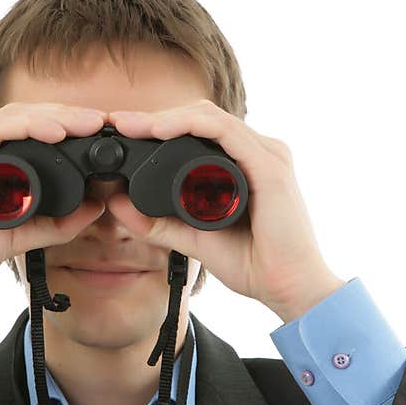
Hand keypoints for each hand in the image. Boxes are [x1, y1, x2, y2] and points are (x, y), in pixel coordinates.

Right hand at [0, 102, 107, 319]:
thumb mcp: (15, 237)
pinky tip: (56, 133)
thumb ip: (53, 224)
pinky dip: (27, 128)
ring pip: (11, 118)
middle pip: (21, 116)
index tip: (100, 133)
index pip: (23, 128)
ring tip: (90, 122)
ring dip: (54, 117)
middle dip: (66, 115)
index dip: (64, 125)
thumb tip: (93, 207)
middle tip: (103, 121)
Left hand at [106, 100, 344, 323]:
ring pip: (209, 117)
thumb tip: (116, 203)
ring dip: (166, 117)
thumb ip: (156, 222)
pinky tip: (161, 130)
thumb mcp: (192, 238)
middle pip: (199, 116)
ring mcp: (266, 155)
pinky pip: (225, 131)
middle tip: (118, 122)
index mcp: (242, 163)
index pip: (197, 129)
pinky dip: (190, 125)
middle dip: (155, 116)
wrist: (290, 288)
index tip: (121, 131)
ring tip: (132, 124)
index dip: (157, 125)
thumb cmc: (253, 263)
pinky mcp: (269, 166)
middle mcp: (256, 151)